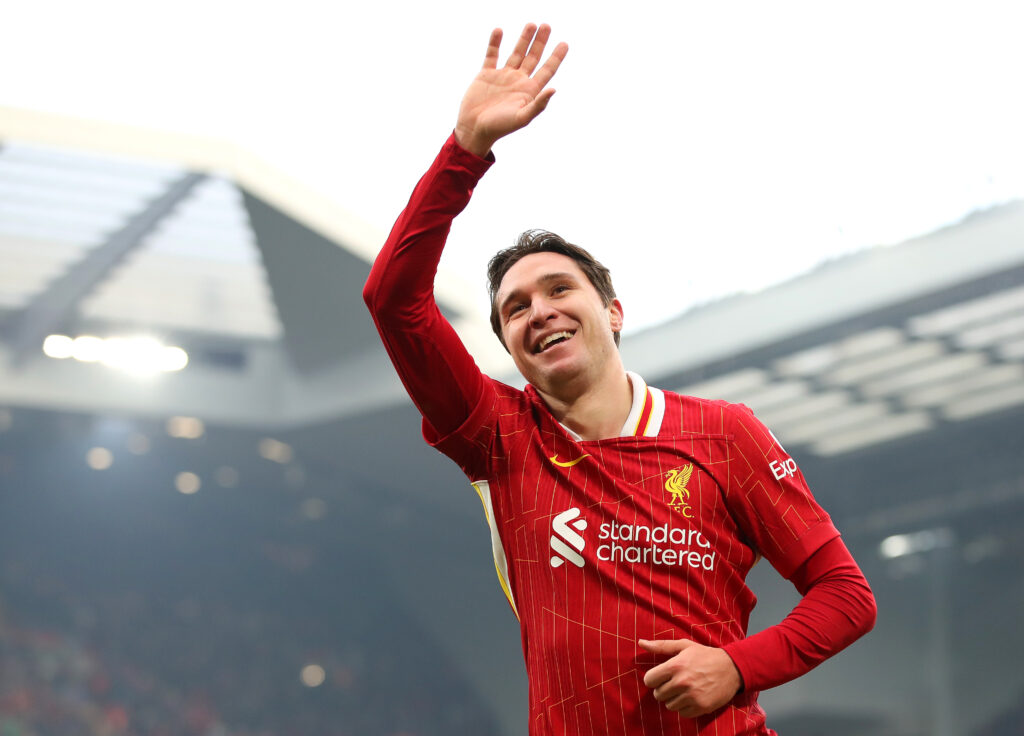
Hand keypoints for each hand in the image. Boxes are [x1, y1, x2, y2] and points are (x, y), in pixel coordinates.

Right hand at [455, 23, 568, 156]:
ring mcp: (503, 76)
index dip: (556, 57)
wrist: (474, 129)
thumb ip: (538, 105)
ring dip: (523, 39)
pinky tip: (499, 31)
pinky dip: (495, 43)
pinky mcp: (486, 74)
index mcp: (529, 91)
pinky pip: (492, 54)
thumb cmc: (500, 128)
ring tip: (531, 24)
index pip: (547, 70)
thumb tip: (554, 90)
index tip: (564, 44)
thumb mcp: (521, 118)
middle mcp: (518, 81)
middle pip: (533, 57)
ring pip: (516, 53)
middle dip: (540, 42)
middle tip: (547, 26)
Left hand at [639, 638, 741, 717]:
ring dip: (674, 699)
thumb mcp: (684, 645)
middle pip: (658, 695)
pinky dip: (684, 707)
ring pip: (669, 705)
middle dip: (663, 689)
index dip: (653, 679)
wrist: (732, 668)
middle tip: (674, 683)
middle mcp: (682, 682)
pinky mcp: (701, 707)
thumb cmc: (705, 655)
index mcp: (676, 666)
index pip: (649, 680)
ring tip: (684, 690)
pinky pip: (682, 713)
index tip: (660, 677)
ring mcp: (692, 696)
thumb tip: (641, 642)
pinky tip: (692, 697)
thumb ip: (661, 646)